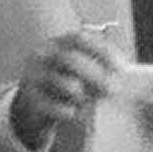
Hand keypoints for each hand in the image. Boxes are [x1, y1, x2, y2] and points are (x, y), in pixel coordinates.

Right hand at [8, 27, 122, 148]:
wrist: (32, 104)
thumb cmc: (64, 82)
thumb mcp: (76, 68)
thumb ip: (96, 65)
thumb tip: (122, 75)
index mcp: (57, 43)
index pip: (80, 38)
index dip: (102, 50)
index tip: (121, 67)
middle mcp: (42, 55)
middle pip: (71, 59)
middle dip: (97, 75)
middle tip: (114, 90)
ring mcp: (32, 76)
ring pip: (65, 84)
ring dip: (84, 94)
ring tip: (92, 102)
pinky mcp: (30, 99)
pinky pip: (54, 106)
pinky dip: (69, 110)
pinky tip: (75, 113)